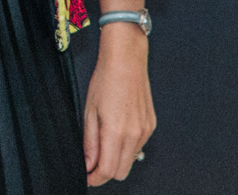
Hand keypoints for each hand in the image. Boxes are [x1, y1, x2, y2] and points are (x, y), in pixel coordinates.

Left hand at [83, 23, 154, 184]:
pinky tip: (117, 131)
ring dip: (116, 159)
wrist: (126, 60)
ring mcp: (145, 131)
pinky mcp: (151, 126)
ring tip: (103, 140)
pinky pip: (138, 146)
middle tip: (92, 162)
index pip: (108, 171)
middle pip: (121, 172)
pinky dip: (126, 147)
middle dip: (105, 172)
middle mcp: (135, 134)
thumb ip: (89, 142)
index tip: (87, 176)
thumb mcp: (89, 111)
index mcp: (116, 131)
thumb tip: (88, 164)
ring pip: (131, 161)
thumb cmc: (106, 79)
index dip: (95, 178)